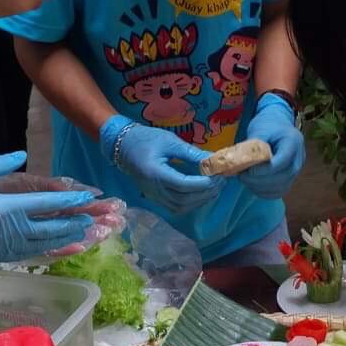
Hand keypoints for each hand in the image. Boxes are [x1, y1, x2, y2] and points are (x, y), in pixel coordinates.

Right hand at [0, 151, 94, 271]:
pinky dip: (51, 251)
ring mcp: (3, 248)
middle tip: (96, 217)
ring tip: (86, 233)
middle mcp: (8, 231)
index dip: (69, 200)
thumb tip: (21, 156)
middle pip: (51, 227)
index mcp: (2, 209)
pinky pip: (31, 255)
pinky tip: (62, 250)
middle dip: (75, 221)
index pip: (45, 204)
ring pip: (44, 244)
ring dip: (67, 238)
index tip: (88, 197)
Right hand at [100, 116, 221, 214]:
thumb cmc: (146, 139)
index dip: (203, 183)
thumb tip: (214, 160)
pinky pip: (176, 207)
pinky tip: (201, 193)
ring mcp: (153, 196)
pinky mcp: (155, 198)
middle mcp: (153, 189)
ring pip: (181, 207)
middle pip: (184, 200)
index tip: (218, 176)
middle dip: (205, 193)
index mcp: (155, 173)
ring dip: (200, 200)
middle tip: (221, 181)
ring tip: (214, 188)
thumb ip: (192, 153)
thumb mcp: (170, 141)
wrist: (124, 146)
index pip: (183, 185)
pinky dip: (191, 202)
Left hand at [239, 93, 304, 198]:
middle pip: (283, 176)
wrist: (277, 124)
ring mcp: (296, 170)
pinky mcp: (290, 178)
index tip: (248, 170)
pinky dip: (265, 192)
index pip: (282, 162)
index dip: (264, 170)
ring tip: (245, 180)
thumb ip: (253, 146)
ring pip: (281, 186)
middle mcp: (299, 158)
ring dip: (261, 188)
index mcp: (293, 142)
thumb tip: (238, 163)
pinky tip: (253, 186)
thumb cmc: (268, 125)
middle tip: (242, 177)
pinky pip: (280, 191)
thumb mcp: (260, 130)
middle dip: (260, 180)